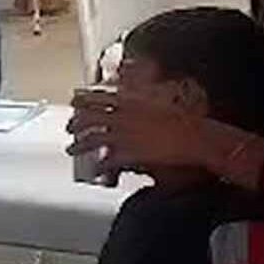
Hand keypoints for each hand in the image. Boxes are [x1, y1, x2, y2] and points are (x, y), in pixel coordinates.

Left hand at [66, 89, 207, 173]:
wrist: (194, 136)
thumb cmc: (182, 119)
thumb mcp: (160, 98)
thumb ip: (142, 95)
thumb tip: (133, 92)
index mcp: (130, 100)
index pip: (99, 96)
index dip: (83, 98)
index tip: (74, 99)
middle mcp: (123, 116)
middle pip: (89, 117)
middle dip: (76, 122)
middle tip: (69, 127)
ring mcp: (123, 135)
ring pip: (92, 138)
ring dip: (79, 145)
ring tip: (71, 150)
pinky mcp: (128, 153)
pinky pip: (107, 161)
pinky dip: (98, 167)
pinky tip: (94, 171)